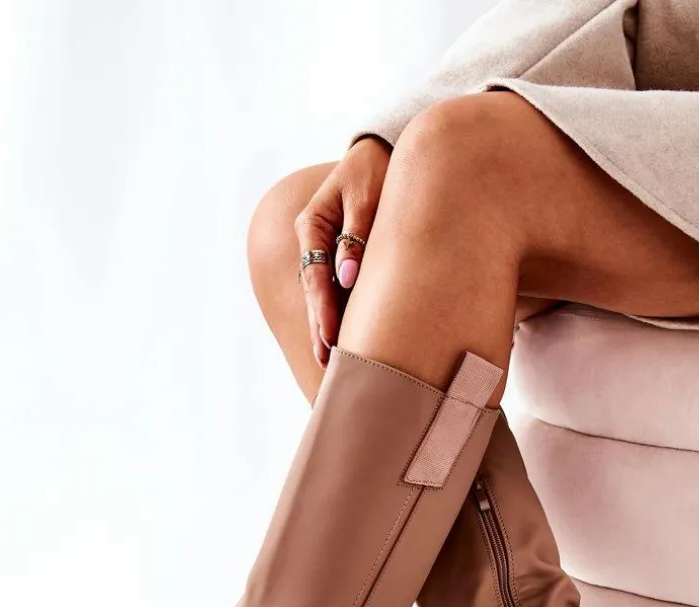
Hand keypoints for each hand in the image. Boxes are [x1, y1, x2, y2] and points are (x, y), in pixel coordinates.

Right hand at [295, 136, 390, 367]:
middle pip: (315, 292)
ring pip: (326, 296)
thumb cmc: (376, 169)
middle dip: (321, 328)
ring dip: (329, 327)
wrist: (387, 152)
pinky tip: (348, 340)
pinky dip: (343, 314)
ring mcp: (328, 252)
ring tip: (333, 362)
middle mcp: (315, 242)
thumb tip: (347, 276)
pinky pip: (341, 291)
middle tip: (327, 361)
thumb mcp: (366, 195)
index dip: (322, 308)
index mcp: (311, 224)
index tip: (331, 336)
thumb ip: (356, 234)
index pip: (315, 274)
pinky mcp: (346, 259)